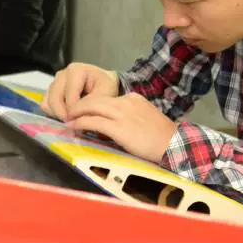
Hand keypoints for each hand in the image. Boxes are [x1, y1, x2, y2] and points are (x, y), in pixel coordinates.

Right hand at [44, 63, 122, 119]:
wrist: (103, 85)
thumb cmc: (105, 87)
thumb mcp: (106, 93)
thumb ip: (92, 103)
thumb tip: (75, 116)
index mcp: (75, 70)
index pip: (69, 96)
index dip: (75, 111)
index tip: (83, 120)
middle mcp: (61, 74)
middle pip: (55, 99)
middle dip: (64, 114)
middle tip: (75, 123)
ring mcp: (54, 82)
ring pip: (48, 103)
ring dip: (59, 114)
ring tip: (73, 119)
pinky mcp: (49, 92)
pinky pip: (45, 106)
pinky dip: (54, 113)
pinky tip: (67, 115)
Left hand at [64, 93, 179, 161]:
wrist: (175, 144)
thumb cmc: (162, 136)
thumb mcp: (145, 117)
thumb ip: (129, 116)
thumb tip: (113, 123)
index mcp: (132, 99)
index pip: (106, 98)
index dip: (92, 104)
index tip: (84, 110)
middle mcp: (126, 103)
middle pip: (95, 98)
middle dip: (79, 104)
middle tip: (69, 112)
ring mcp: (122, 115)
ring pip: (91, 107)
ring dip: (76, 113)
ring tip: (68, 119)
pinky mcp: (119, 128)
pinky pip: (94, 122)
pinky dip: (80, 123)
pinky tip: (73, 127)